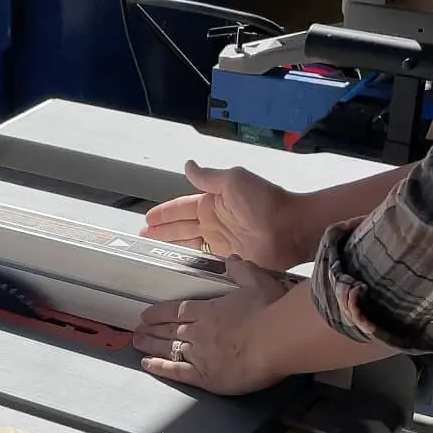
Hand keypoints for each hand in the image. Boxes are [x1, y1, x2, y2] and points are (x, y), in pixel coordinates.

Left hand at [133, 258, 290, 394]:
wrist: (277, 339)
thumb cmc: (270, 310)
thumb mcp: (257, 282)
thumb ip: (242, 271)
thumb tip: (232, 260)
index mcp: (209, 310)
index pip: (178, 310)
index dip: (161, 312)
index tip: (148, 314)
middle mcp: (198, 331)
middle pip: (169, 329)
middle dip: (152, 329)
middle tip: (137, 330)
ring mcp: (199, 354)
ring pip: (168, 348)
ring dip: (151, 345)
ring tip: (137, 343)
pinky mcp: (204, 376)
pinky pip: (175, 371)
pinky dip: (159, 367)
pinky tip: (146, 365)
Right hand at [140, 162, 302, 271]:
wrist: (291, 228)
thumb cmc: (262, 201)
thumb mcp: (233, 181)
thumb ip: (208, 177)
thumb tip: (187, 165)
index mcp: (212, 202)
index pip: (181, 208)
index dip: (164, 213)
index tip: (146, 218)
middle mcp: (213, 223)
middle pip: (180, 228)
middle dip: (161, 231)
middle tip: (142, 238)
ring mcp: (220, 242)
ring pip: (188, 244)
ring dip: (170, 246)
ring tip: (151, 250)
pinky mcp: (228, 260)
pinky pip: (203, 261)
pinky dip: (189, 263)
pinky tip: (176, 267)